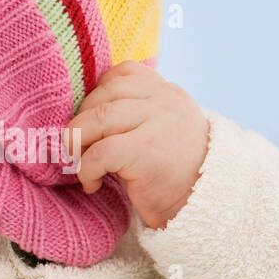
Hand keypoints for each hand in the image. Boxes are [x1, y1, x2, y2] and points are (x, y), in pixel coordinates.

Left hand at [62, 60, 209, 229]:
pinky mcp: (146, 151)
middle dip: (81, 121)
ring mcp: (158, 122)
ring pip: (98, 118)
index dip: (98, 94)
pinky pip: (100, 152)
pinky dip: (86, 169)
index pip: (124, 73)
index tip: (91, 120)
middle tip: (76, 148)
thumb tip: (83, 114)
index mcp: (167, 92)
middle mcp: (165, 101)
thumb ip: (134, 112)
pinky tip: (92, 183)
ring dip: (77, 142)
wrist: (202, 205)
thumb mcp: (158, 130)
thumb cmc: (171, 172)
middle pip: (105, 95)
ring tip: (79, 162)